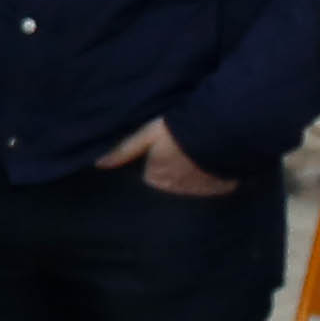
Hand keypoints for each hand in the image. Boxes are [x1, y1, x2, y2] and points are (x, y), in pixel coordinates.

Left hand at [100, 117, 240, 198]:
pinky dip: (215, 178)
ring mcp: (201, 190)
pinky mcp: (221, 188)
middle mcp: (177, 189)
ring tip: (200, 154)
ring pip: (193, 185)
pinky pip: (215, 186)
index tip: (165, 149)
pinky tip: (217, 162)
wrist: (217, 131)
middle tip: (183, 150)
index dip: (157, 162)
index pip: (152, 177)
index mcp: (157, 178)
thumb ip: (124, 151)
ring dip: (195, 175)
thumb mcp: (147, 135)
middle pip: (171, 183)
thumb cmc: (178, 130)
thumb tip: (99, 164)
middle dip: (174, 171)